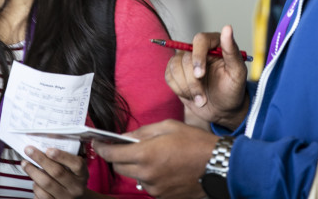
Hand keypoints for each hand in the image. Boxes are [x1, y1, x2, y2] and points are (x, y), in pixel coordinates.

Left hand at [22, 146, 88, 198]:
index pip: (76, 164)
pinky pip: (41, 196)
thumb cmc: (73, 179)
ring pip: (46, 184)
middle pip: (57, 172)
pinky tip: (34, 180)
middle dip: (41, 159)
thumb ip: (65, 160)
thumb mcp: (75, 169)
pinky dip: (35, 186)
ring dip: (33, 172)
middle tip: (29, 150)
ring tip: (26, 164)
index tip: (49, 150)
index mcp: (82, 175)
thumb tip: (44, 149)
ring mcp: (65, 198)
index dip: (62, 156)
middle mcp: (75, 188)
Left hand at [94, 119, 218, 198]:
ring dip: (136, 167)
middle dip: (118, 157)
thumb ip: (143, 132)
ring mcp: (155, 188)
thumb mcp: (168, 127)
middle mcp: (147, 174)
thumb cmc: (196, 143)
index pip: (112, 154)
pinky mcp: (163, 197)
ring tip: (153, 156)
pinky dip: (149, 176)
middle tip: (126, 147)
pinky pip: (148, 185)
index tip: (98, 143)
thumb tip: (126, 137)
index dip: (102, 148)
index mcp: (146, 154)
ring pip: (134, 177)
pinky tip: (163, 167)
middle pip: (119, 168)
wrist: (219, 166)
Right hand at [165, 26, 248, 129]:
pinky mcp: (176, 71)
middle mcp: (198, 49)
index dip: (198, 57)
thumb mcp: (238, 72)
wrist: (222, 109)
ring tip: (200, 99)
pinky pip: (168, 76)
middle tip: (203, 98)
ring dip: (186, 88)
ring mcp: (185, 59)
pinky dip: (179, 89)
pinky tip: (191, 96)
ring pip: (174, 67)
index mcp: (215, 43)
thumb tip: (228, 28)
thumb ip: (232, 51)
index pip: (200, 40)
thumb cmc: (232, 90)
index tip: (200, 74)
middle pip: (185, 58)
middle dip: (193, 81)